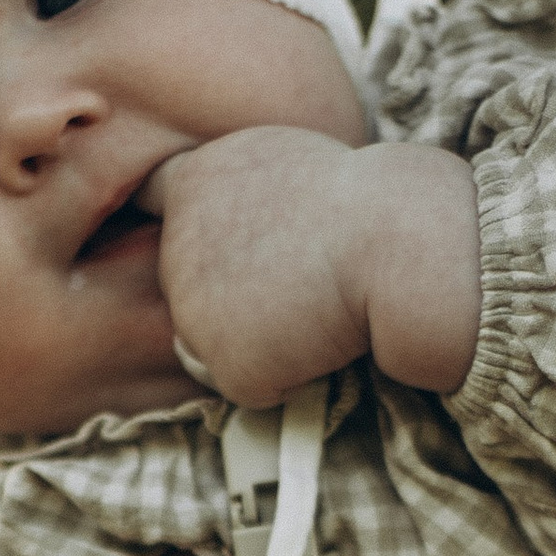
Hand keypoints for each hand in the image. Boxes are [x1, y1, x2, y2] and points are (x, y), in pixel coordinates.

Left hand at [144, 132, 481, 404]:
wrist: (403, 243)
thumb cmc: (375, 204)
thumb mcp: (294, 170)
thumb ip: (247, 208)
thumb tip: (244, 268)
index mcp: (197, 178)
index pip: (152, 197)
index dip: (175, 220)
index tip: (184, 226)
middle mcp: (179, 239)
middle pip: (187, 284)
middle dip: (231, 291)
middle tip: (300, 276)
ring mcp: (192, 303)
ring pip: (215, 342)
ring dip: (260, 337)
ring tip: (317, 306)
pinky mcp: (222, 360)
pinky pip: (252, 385)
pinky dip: (288, 378)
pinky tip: (323, 343)